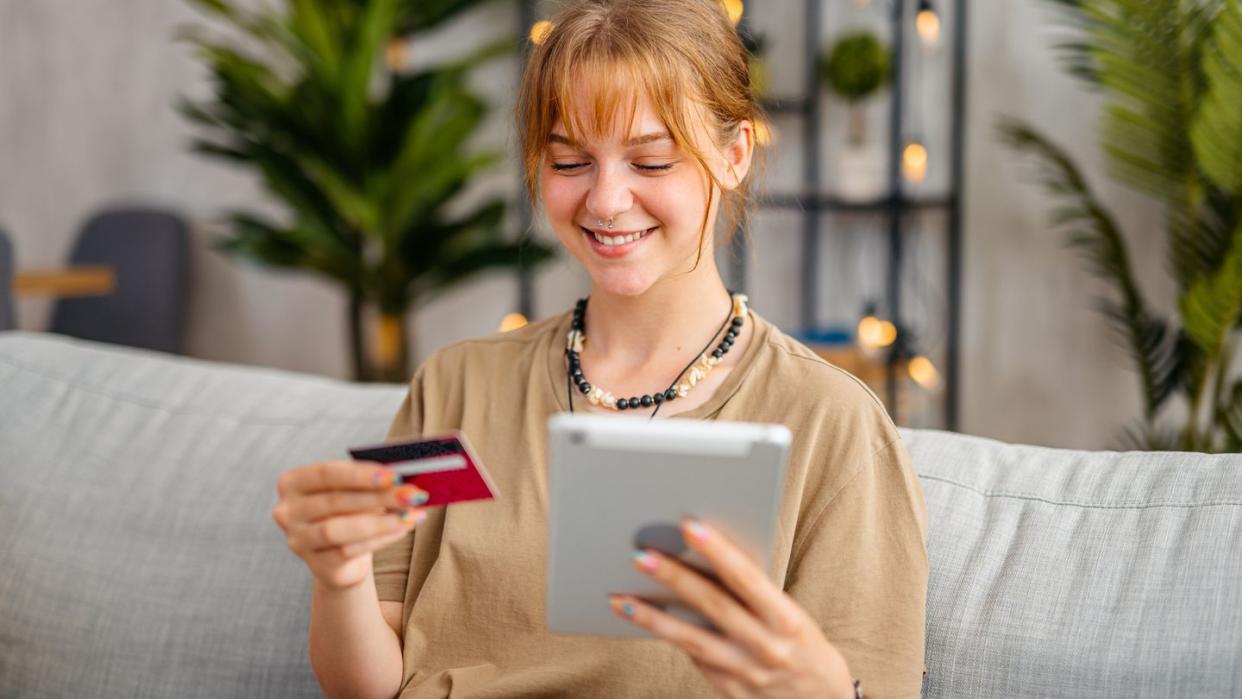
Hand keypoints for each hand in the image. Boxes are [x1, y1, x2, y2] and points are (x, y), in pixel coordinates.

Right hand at [271, 460, 427, 591]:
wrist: (341, 554)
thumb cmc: (350, 510)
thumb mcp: (355, 491)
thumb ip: (371, 481)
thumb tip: (405, 478)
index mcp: (293, 483)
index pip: (326, 474)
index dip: (361, 474)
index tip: (394, 474)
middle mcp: (288, 512)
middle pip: (335, 501)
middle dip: (378, 497)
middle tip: (412, 494)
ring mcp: (298, 541)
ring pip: (338, 529)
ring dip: (380, 522)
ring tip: (410, 515)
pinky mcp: (316, 565)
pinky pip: (348, 551)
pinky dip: (380, 539)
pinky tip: (402, 529)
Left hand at [610, 519, 855, 698]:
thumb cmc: (805, 646)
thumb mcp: (793, 616)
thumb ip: (756, 595)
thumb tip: (707, 560)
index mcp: (788, 621)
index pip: (747, 579)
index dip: (718, 552)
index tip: (690, 526)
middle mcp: (767, 649)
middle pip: (713, 607)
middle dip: (675, 579)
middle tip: (640, 556)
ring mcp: (746, 674)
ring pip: (692, 642)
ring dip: (653, 618)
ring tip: (621, 599)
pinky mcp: (729, 691)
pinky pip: (694, 660)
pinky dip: (671, 637)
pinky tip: (646, 620)